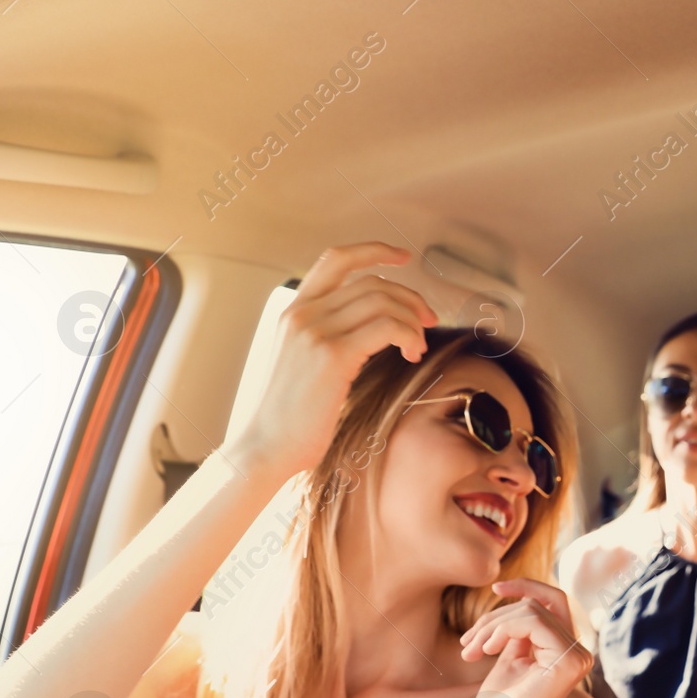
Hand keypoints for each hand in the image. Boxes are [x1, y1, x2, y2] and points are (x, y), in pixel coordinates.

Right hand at [225, 242, 436, 481]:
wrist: (268, 446)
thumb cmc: (291, 415)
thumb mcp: (303, 362)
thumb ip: (328, 336)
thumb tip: (372, 328)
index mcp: (294, 311)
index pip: (335, 259)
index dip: (373, 251)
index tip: (403, 257)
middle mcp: (302, 313)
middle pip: (372, 282)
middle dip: (410, 297)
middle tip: (428, 320)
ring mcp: (315, 331)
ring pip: (383, 301)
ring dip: (412, 321)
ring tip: (417, 347)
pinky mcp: (332, 355)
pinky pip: (387, 327)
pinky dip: (408, 336)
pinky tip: (411, 355)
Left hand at [459, 579, 593, 697]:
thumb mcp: (510, 655)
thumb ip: (522, 630)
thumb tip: (525, 597)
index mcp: (568, 652)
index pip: (553, 602)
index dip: (527, 587)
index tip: (495, 587)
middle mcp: (580, 654)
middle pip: (538, 604)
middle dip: (496, 617)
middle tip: (467, 643)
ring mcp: (578, 658)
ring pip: (532, 610)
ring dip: (492, 626)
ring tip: (471, 650)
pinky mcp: (567, 662)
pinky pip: (532, 622)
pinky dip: (501, 630)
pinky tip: (485, 651)